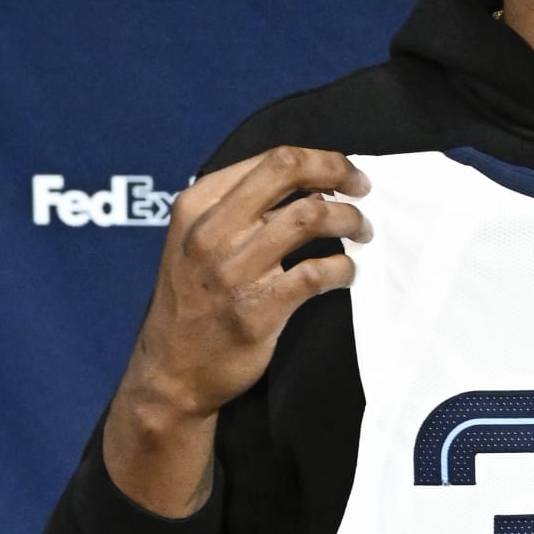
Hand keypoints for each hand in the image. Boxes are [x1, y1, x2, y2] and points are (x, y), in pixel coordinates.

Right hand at [104, 147, 370, 514]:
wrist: (170, 374)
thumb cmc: (192, 303)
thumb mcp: (195, 242)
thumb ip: (239, 210)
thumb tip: (311, 185)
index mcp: (195, 206)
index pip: (271, 159)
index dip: (320, 160)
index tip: (344, 174)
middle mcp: (210, 232)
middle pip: (288, 171)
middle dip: (337, 171)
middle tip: (363, 189)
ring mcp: (232, 271)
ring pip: (308, 217)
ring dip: (349, 220)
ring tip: (363, 232)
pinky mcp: (256, 310)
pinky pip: (317, 273)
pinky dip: (344, 268)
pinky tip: (347, 273)